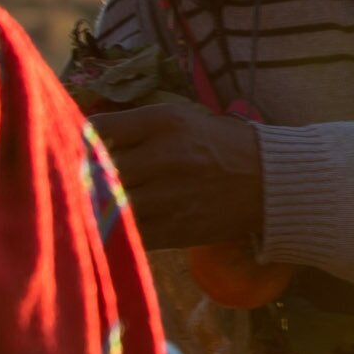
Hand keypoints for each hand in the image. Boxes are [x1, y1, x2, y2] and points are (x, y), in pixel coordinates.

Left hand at [91, 101, 263, 248]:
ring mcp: (171, 194)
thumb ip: (136, 129)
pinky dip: (117, 232)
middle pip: (97, 171)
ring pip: (108, 205)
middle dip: (86, 180)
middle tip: (82, 185)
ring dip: (98, 209)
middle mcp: (166, 155)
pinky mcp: (178, 227)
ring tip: (99, 207)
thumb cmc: (222, 145)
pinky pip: (129, 233)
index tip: (79, 154)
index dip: (79, 144)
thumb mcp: (183, 121)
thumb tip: (84, 145)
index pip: (96, 130)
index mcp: (165, 122)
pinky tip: (119, 227)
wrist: (274, 182)